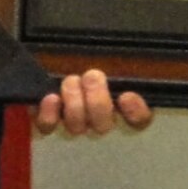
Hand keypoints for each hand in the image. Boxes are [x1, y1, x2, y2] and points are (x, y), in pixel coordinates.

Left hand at [33, 68, 152, 137]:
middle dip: (97, 102)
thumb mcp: (113, 62)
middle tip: (92, 77)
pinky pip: (48, 127)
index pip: (139, 120)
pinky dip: (49, 114)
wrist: (52, 67)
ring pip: (77, 126)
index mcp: (123, 107)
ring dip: (74, 103)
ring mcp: (74, 125)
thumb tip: (128, 73)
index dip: (135, 112)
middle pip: (104, 125)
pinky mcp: (49, 123)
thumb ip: (127, 65)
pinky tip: (52, 99)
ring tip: (72, 82)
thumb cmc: (93, 64)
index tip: (127, 97)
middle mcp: (99, 122)